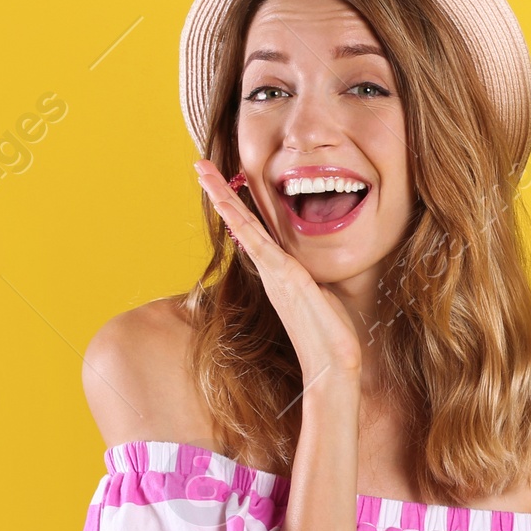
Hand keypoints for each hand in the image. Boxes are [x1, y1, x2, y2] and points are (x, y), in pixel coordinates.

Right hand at [194, 160, 362, 386]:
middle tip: (199, 164)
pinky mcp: (286, 278)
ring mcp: (275, 273)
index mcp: (279, 271)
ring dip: (223, 197)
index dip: (237, 204)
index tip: (223, 181)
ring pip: (243, 227)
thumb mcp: (323, 296)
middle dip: (219, 192)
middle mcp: (271, 269)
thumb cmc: (331, 336)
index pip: (254, 229)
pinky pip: (260, 244)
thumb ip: (313, 279)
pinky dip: (242, 223)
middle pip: (240, 222)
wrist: (332, 366)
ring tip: (204, 172)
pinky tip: (228, 203)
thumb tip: (315, 272)